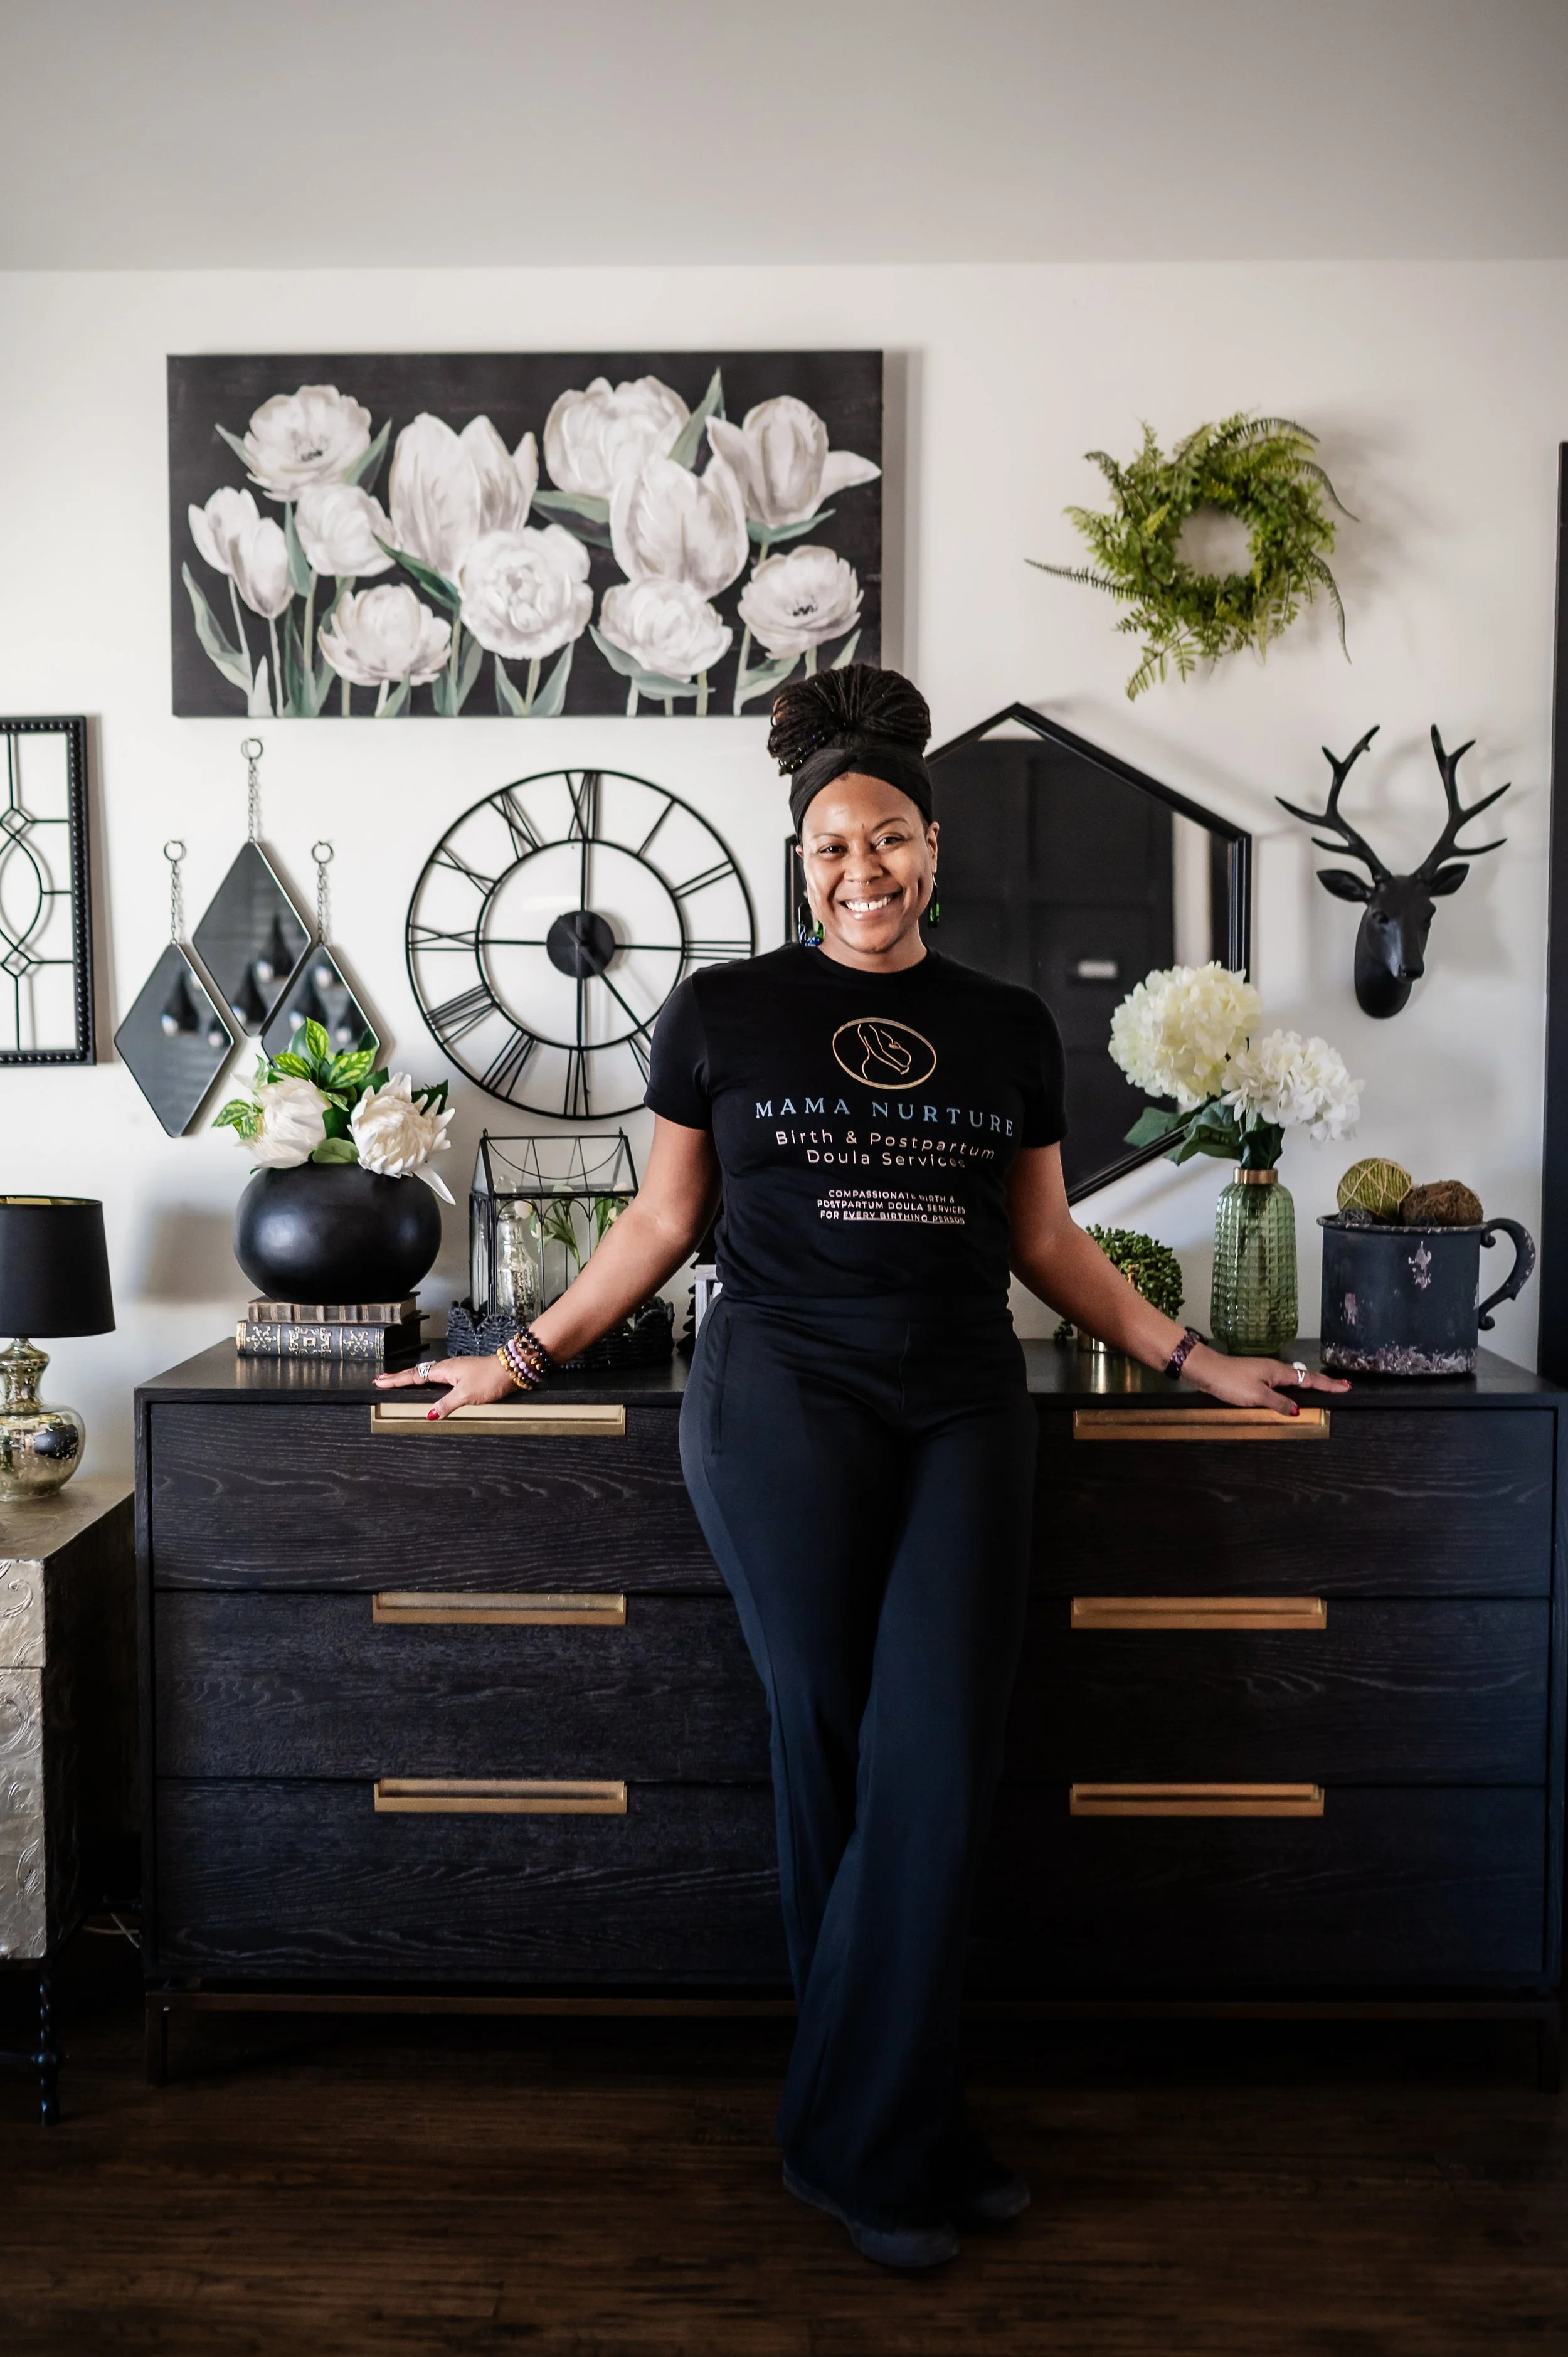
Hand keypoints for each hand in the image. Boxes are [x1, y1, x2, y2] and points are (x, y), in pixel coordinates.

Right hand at [373, 1353, 512, 1420]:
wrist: (512, 1369)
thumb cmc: (490, 1379)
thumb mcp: (466, 1395)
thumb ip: (446, 1404)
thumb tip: (428, 1414)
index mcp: (444, 1370)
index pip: (414, 1376)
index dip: (396, 1380)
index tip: (380, 1381)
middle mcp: (448, 1368)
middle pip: (418, 1373)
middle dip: (399, 1377)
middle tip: (381, 1380)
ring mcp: (456, 1370)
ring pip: (428, 1374)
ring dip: (412, 1378)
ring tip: (398, 1382)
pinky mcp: (464, 1374)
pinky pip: (439, 1378)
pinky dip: (427, 1381)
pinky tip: (427, 1385)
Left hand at [1180, 1343, 1349, 1415]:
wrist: (1206, 1371)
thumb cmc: (1230, 1381)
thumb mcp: (1256, 1395)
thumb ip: (1278, 1403)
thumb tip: (1297, 1410)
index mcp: (1278, 1372)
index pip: (1309, 1379)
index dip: (1328, 1384)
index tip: (1346, 1386)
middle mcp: (1274, 1370)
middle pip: (1303, 1378)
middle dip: (1323, 1384)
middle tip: (1340, 1388)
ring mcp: (1264, 1374)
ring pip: (1291, 1381)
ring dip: (1308, 1386)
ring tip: (1323, 1392)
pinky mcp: (1254, 1379)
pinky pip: (1279, 1385)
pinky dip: (1291, 1390)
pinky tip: (1290, 1396)